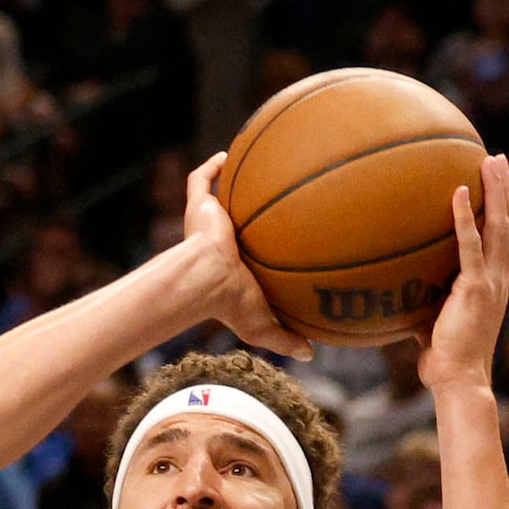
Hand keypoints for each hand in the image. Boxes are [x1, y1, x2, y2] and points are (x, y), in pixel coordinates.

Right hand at [177, 152, 303, 355]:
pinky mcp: (196, 207)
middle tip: (272, 200)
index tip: (282, 236)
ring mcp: (207, 222)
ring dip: (230, 184)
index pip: (250, 250)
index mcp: (235, 263)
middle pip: (234, 220)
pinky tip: (227, 154)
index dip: (262, 244)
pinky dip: (211, 166)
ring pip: (217, 197)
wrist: (206, 278)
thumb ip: (286, 339)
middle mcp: (221, 240)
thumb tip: (311, 354)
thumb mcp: (263, 326)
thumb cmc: (229, 302)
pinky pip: (199, 179)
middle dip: (248, 211)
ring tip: (253, 168)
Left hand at [419, 153, 508, 392]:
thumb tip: (401, 291)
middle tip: (499, 159)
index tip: (500, 183)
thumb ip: (429, 301)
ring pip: (501, 226)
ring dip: (496, 190)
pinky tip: (457, 192)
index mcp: (495, 284)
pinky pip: (470, 246)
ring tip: (490, 161)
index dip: (506, 208)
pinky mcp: (474, 289)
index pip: (506, 238)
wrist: (459, 380)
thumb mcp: (438, 322)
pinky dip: (466, 217)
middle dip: (506, 188)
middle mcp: (500, 278)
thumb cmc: (445, 359)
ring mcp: (491, 282)